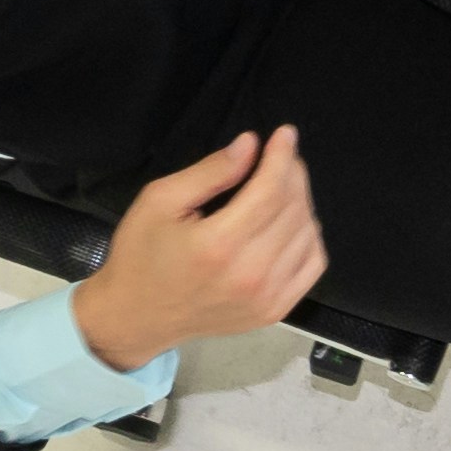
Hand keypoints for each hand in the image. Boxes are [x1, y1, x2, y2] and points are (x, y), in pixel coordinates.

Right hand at [69, 126, 321, 371]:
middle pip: (294, 210)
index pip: (271, 191)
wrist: (137, 317)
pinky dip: (309, 237)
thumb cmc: (142, 255)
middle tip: (281, 157)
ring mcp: (267, 298)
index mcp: (218, 245)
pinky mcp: (275, 312)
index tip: (286, 133)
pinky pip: (313, 265)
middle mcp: (250, 274)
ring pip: (308, 235)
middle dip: (293, 174)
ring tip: (281, 187)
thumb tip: (250, 145)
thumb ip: (210, 172)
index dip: (282, 158)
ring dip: (302, 203)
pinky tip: (290, 223)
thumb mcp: (160, 201)